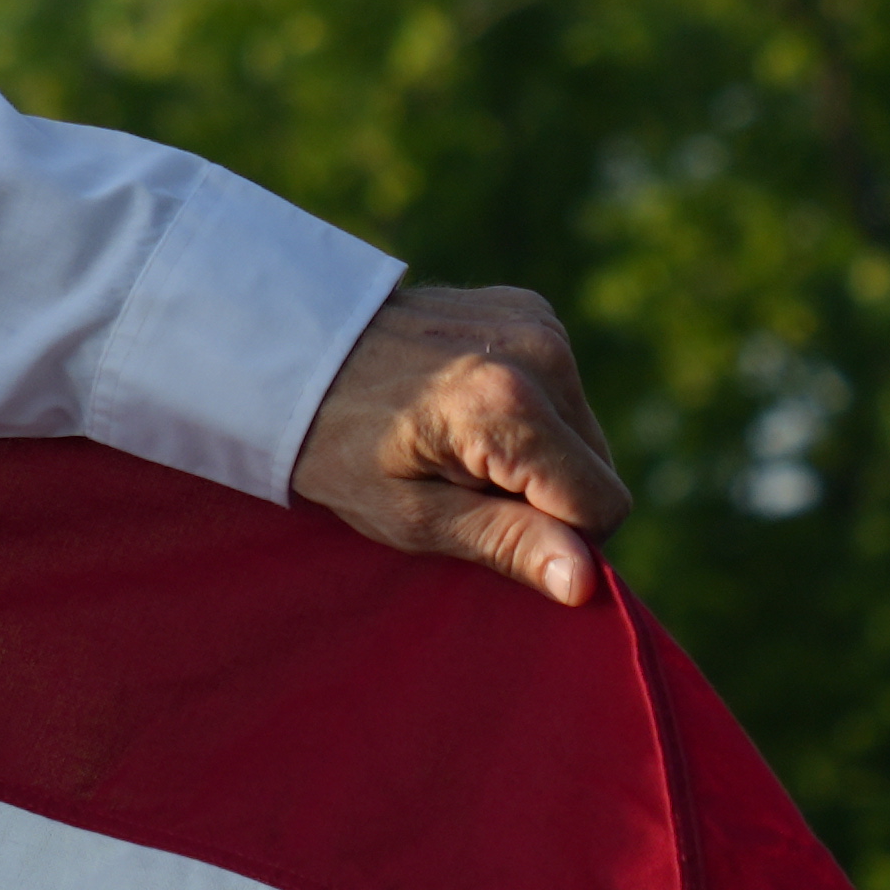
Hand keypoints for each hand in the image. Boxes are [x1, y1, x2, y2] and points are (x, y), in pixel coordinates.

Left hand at [289, 281, 629, 605]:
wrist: (288, 351)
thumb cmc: (338, 448)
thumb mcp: (410, 515)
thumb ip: (506, 542)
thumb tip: (586, 581)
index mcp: (509, 407)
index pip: (602, 505)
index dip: (554, 534)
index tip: (484, 518)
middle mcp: (538, 352)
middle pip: (597, 466)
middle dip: (543, 491)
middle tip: (457, 477)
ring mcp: (536, 322)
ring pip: (582, 430)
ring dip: (534, 450)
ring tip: (451, 439)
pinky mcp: (528, 308)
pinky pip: (561, 387)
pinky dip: (526, 407)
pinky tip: (460, 403)